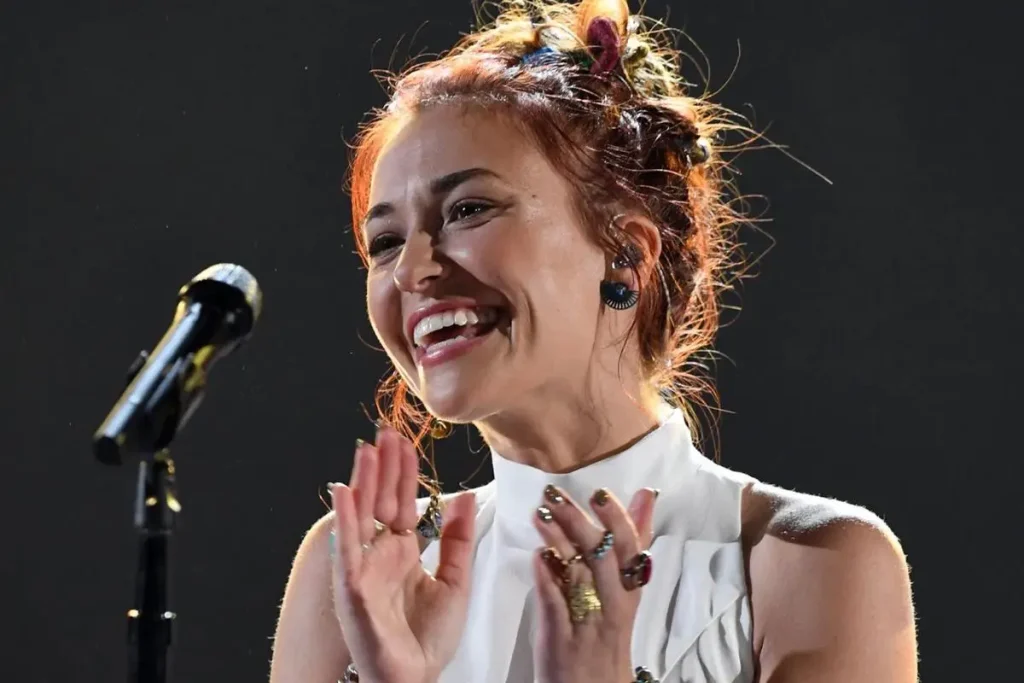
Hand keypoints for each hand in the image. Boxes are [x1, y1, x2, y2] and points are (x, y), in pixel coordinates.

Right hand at [330, 426, 475, 682]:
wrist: (414, 680)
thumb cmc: (428, 641)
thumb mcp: (456, 582)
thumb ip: (459, 539)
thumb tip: (466, 496)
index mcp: (403, 553)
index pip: (403, 502)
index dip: (404, 472)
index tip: (406, 441)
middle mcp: (380, 556)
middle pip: (381, 501)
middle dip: (383, 466)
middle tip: (385, 430)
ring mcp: (364, 570)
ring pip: (362, 515)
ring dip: (363, 481)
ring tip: (367, 449)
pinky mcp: (353, 588)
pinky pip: (347, 548)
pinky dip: (345, 519)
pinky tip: (344, 491)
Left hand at [531, 485, 657, 682]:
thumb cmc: (608, 634)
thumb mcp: (626, 589)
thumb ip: (632, 544)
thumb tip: (646, 496)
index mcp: (628, 591)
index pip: (630, 550)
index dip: (616, 519)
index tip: (599, 492)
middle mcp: (612, 606)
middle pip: (602, 559)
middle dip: (579, 522)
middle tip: (555, 494)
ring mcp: (587, 622)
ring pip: (577, 577)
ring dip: (558, 541)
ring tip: (540, 513)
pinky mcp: (561, 639)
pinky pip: (556, 606)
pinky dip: (547, 579)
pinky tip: (537, 555)